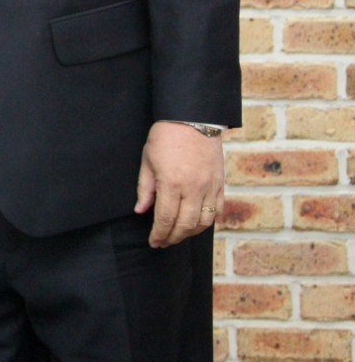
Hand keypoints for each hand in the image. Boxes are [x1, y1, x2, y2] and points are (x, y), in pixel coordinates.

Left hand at [134, 120, 224, 246]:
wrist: (192, 118)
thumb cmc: (165, 136)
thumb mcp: (147, 160)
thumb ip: (144, 188)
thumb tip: (141, 211)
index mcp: (171, 183)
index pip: (165, 219)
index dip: (159, 234)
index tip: (153, 242)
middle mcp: (193, 189)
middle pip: (185, 225)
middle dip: (173, 238)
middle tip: (163, 242)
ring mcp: (210, 187)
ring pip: (203, 222)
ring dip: (190, 233)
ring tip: (178, 235)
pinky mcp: (220, 183)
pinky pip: (217, 210)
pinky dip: (207, 221)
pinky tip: (196, 223)